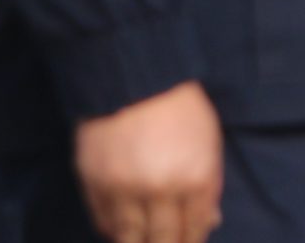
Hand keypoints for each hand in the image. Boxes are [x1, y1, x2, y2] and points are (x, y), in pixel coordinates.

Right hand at [74, 81, 221, 242]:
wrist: (135, 77)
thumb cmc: (181, 108)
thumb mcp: (209, 142)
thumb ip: (209, 185)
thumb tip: (210, 222)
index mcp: (196, 177)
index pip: (195, 229)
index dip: (192, 241)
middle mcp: (161, 189)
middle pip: (163, 240)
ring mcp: (125, 188)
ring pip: (130, 238)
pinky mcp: (94, 183)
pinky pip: (103, 221)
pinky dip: (113, 230)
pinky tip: (120, 232)